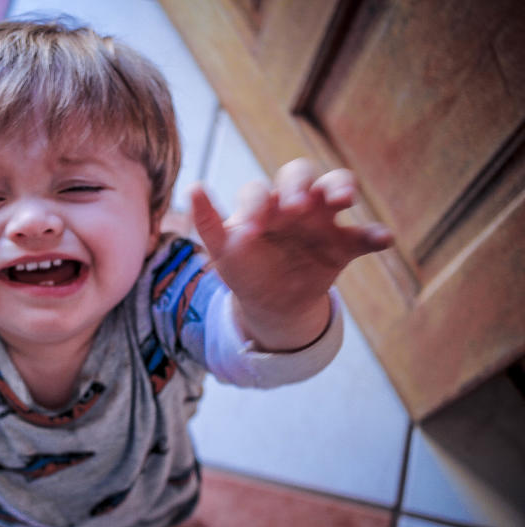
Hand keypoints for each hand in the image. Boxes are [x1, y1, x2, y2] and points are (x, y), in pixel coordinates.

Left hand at [192, 158, 391, 350]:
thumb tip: (192, 187)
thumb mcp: (222, 251)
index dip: (257, 204)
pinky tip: (383, 240)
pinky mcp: (344, 244)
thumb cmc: (244, 269)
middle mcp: (293, 203)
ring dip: (341, 187)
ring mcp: (321, 221)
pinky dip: (375, 235)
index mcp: (262, 204)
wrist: (272, 303)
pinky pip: (363, 235)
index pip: (260, 190)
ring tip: (344, 199)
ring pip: (335, 188)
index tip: (254, 228)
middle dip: (298, 185)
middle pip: (300, 174)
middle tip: (296, 207)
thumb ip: (207, 222)